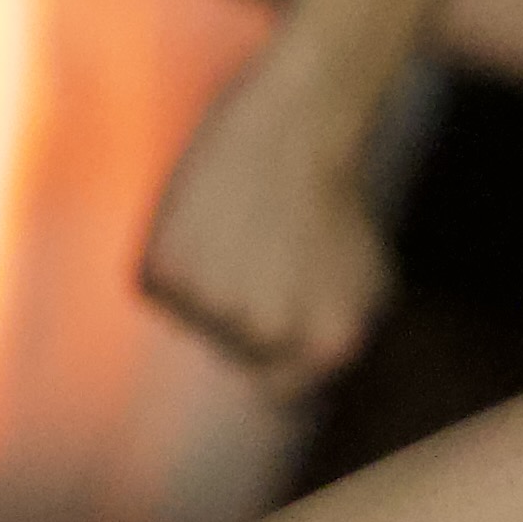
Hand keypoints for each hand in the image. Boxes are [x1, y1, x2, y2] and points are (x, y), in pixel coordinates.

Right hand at [139, 52, 390, 390]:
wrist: (298, 126)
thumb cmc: (333, 205)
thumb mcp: (360, 283)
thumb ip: (327, 342)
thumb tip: (279, 395)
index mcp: (327, 349)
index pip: (276, 389)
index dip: (272, 347)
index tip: (277, 300)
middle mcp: (270, 336)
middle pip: (235, 353)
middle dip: (245, 310)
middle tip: (269, 247)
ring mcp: (214, 308)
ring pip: (197, 319)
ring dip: (212, 283)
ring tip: (246, 229)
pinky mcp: (163, 276)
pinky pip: (162, 289)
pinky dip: (176, 258)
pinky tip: (208, 217)